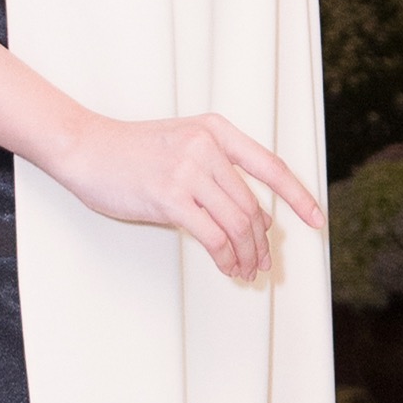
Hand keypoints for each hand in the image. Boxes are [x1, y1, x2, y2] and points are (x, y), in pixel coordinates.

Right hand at [47, 109, 324, 283]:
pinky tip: (227, 267)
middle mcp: (207, 147)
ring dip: (246, 254)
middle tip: (263, 264)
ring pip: (237, 223)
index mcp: (216, 130)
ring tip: (246, 271)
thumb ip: (218, 172)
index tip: (316, 221)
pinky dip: (226, 257)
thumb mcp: (183, 145)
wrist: (86, 149)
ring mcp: (189, 170)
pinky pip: (213, 235)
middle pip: (253, 205)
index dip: (298, 197)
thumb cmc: (132, 152)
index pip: (271, 167)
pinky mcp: (170, 197)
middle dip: (263, 242)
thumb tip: (255, 217)